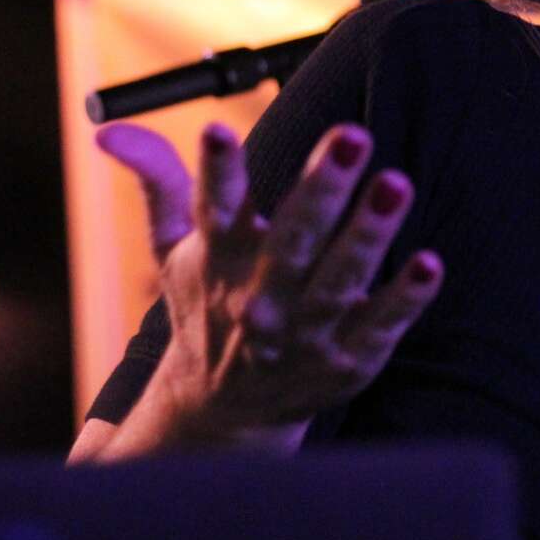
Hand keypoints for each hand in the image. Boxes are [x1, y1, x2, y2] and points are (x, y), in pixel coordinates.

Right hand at [96, 119, 442, 449]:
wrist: (222, 412)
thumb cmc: (208, 305)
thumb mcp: (175, 247)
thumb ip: (158, 181)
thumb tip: (109, 127)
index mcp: (220, 258)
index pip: (212, 208)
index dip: (215, 169)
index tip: (217, 128)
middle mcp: (260, 296)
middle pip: (291, 239)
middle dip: (321, 188)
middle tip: (352, 136)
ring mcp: (305, 332)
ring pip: (339, 281)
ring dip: (368, 234)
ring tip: (396, 185)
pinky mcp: (346, 360)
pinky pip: (379, 327)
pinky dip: (404, 298)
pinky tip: (429, 263)